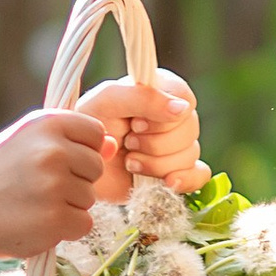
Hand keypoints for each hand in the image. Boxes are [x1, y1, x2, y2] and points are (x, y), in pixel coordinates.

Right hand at [0, 108, 112, 264]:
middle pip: (97, 167)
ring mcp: (54, 185)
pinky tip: (37, 222)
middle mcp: (53, 150)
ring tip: (33, 204)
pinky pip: (84, 223)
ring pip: (91, 198)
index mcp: (47, 123)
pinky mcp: (55, 218)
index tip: (53, 162)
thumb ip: (69, 142)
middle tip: (38, 187)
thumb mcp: (27, 145)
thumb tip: (114, 145)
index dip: (81, 150)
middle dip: (76, 180)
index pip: (96, 133)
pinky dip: (66, 229)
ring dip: (68, 206)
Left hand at [77, 70, 206, 195]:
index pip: (184, 97)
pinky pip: (200, 175)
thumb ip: (141, 96)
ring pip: (192, 153)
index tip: (136, 124)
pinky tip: (166, 184)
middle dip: (156, 143)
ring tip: (130, 163)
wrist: (76, 171)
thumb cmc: (86, 128)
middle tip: (128, 144)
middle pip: (191, 128)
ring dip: (158, 164)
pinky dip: (186, 180)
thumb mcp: (105, 101)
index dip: (163, 116)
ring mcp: (174, 146)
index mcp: (157, 91)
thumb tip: (183, 109)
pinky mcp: (176, 173)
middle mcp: (170, 118)